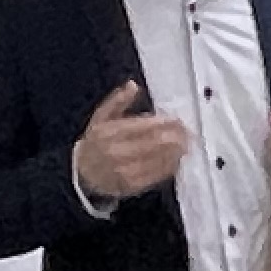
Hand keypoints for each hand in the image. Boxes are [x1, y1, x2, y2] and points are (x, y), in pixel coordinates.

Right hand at [73, 81, 190, 204]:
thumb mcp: (100, 118)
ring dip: (176, 152)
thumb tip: (132, 85)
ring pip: (159, 160)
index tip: (178, 120)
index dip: (165, 123)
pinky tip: (176, 159)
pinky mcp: (133, 185)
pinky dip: (170, 166)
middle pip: (155, 143)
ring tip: (186, 144)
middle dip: (175, 137)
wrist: (82, 175)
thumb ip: (117, 101)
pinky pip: (157, 175)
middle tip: (188, 133)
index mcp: (110, 132)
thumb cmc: (95, 143)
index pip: (144, 126)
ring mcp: (126, 170)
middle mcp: (117, 151)